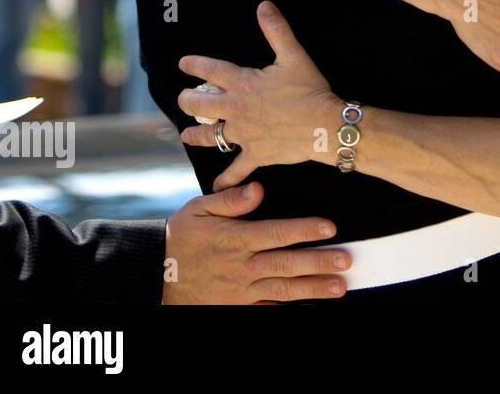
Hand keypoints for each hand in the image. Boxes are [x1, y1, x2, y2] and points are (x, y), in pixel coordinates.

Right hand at [162, 182, 349, 303]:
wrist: (153, 273)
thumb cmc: (180, 236)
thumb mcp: (198, 209)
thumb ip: (230, 199)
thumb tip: (258, 188)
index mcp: (236, 239)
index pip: (277, 233)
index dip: (305, 230)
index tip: (330, 228)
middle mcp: (242, 266)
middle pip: (286, 264)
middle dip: (319, 263)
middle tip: (346, 261)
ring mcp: (240, 290)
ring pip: (283, 290)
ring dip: (313, 289)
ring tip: (339, 287)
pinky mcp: (236, 306)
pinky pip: (267, 310)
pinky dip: (289, 309)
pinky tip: (310, 307)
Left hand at [177, 1, 343, 190]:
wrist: (325, 124)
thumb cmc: (310, 89)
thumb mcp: (294, 55)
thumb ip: (276, 30)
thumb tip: (264, 6)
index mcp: (243, 83)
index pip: (210, 71)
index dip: (194, 65)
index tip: (183, 63)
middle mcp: (236, 109)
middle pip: (199, 106)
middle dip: (187, 101)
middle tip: (184, 100)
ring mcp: (244, 134)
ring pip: (209, 138)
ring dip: (195, 136)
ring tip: (187, 136)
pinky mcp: (256, 154)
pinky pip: (236, 171)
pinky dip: (225, 181)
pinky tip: (216, 187)